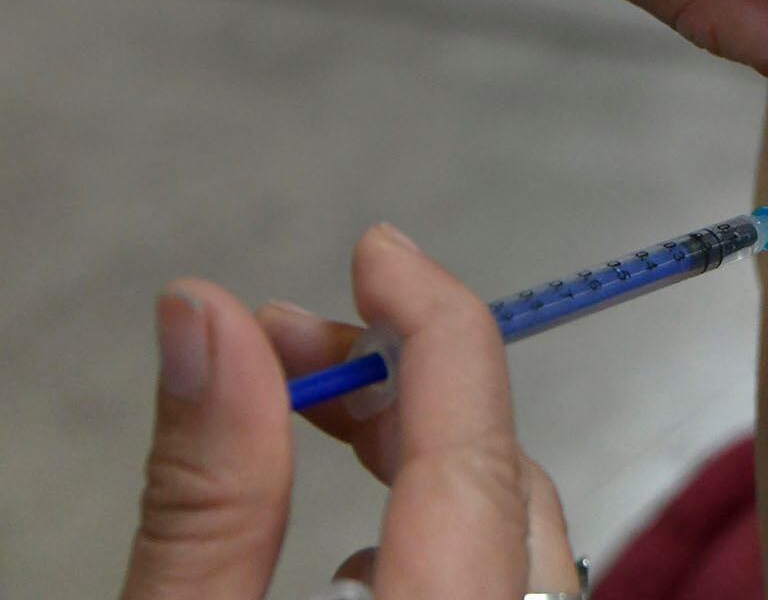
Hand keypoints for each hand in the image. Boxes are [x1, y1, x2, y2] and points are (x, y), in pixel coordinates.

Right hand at [119, 225, 578, 599]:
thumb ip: (207, 499)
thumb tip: (204, 316)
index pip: (472, 448)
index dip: (432, 325)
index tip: (378, 250)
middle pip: (497, 477)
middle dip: (399, 389)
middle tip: (284, 347)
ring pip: (514, 528)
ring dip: (423, 457)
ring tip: (307, 421)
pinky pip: (508, 582)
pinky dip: (443, 532)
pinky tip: (355, 552)